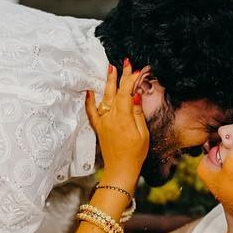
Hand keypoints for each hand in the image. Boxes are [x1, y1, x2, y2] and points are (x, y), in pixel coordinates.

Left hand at [87, 61, 149, 180]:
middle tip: (125, 62)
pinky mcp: (99, 127)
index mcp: (124, 119)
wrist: (120, 169)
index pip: (126, 94)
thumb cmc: (135, 154)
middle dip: (121, 76)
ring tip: (110, 69)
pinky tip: (89, 91)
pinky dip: (90, 100)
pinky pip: (92, 112)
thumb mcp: (143, 134)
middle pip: (115, 92)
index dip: (131, 80)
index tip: (138, 70)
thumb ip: (138, 113)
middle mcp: (111, 118)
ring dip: (108, 83)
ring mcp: (103, 122)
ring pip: (105, 98)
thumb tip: (136, 96)